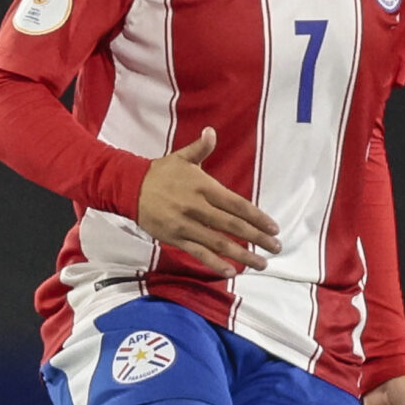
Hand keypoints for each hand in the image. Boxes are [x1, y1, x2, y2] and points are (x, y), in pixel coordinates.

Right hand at [136, 128, 280, 274]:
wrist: (128, 187)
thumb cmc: (159, 173)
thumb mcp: (180, 158)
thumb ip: (200, 148)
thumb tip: (211, 132)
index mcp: (203, 186)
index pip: (237, 204)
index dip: (257, 217)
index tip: (274, 227)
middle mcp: (197, 206)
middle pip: (233, 225)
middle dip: (257, 238)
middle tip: (276, 247)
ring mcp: (186, 224)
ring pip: (219, 243)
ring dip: (242, 255)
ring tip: (261, 264)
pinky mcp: (174, 237)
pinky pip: (198, 253)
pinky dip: (215, 263)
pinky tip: (231, 272)